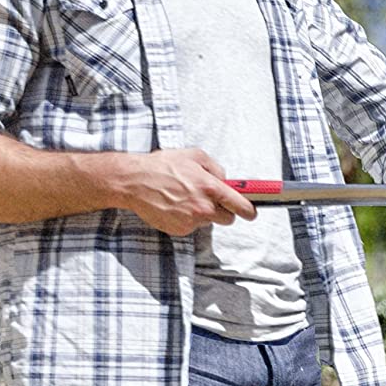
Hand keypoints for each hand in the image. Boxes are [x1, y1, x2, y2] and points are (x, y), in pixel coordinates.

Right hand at [111, 148, 256, 236]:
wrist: (134, 182)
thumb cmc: (162, 166)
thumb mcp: (194, 155)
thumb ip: (216, 168)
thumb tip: (226, 179)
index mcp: (211, 188)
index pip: (241, 206)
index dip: (249, 210)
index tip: (251, 212)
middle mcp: (203, 207)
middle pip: (228, 219)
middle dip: (224, 211)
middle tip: (211, 200)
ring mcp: (192, 221)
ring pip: (208, 221)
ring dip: (202, 213)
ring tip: (184, 198)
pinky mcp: (180, 230)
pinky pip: (192, 226)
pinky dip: (187, 218)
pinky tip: (175, 206)